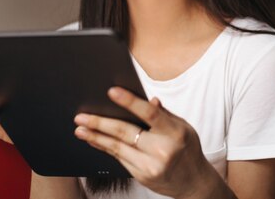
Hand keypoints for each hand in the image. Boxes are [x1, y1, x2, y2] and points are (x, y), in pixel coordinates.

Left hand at [74, 88, 222, 198]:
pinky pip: (119, 158)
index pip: (150, 114)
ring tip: (80, 128)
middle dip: (100, 123)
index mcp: (175, 133)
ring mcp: (150, 166)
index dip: (130, 101)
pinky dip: (105, 148)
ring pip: (117, 148)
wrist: (193, 183)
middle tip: (81, 116)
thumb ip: (165, 114)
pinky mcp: (141, 176)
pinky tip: (94, 140)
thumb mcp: (183, 127)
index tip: (112, 92)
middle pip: (126, 132)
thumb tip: (151, 100)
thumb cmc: (187, 149)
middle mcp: (162, 150)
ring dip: (96, 137)